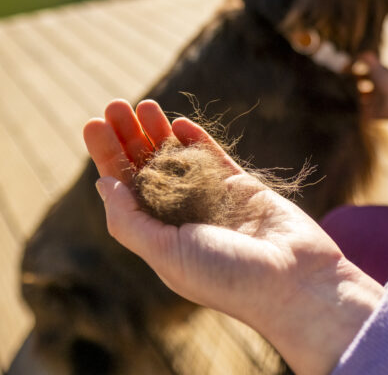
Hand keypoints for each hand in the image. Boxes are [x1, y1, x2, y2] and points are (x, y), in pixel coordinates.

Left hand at [83, 99, 383, 374]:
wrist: (294, 281)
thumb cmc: (227, 276)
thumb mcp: (166, 253)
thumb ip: (129, 221)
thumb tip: (102, 183)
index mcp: (160, 238)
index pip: (125, 191)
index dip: (108, 158)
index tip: (93, 125)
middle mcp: (182, 218)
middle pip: (147, 169)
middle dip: (129, 138)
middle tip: (113, 105)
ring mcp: (213, 200)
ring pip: (178, 159)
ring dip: (158, 132)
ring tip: (142, 105)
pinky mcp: (242, 187)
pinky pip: (214, 158)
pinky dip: (196, 139)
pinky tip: (179, 122)